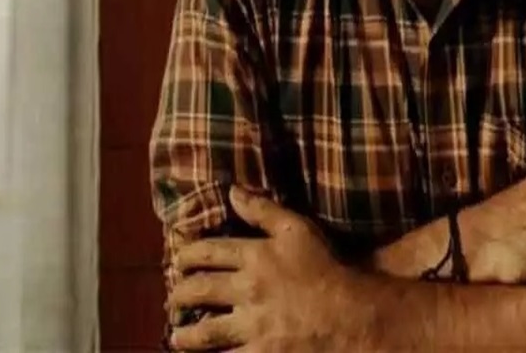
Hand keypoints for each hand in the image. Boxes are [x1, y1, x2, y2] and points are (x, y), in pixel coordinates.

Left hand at [168, 187, 371, 351]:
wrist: (353, 315)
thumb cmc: (328, 269)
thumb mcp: (299, 230)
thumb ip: (264, 210)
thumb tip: (233, 190)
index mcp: (255, 256)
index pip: (208, 251)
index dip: (187, 255)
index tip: (178, 259)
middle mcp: (247, 290)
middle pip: (200, 290)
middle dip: (180, 294)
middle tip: (172, 298)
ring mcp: (251, 326)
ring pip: (204, 331)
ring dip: (185, 335)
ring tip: (177, 336)